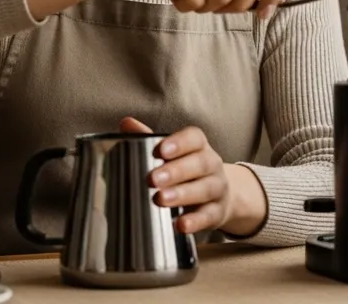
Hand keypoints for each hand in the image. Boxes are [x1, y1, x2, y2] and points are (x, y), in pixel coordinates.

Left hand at [120, 117, 265, 236]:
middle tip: (153, 179)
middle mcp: (212, 164)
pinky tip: (180, 224)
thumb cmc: (187, 169)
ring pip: (205, 189)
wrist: (221, 195)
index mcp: (199, 146)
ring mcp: (217, 188)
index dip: (179, 142)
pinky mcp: (218, 212)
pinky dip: (196, 221)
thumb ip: (149, 138)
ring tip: (160, 199)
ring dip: (183, 194)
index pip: (194, 138)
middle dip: (176, 171)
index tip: (160, 150)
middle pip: (200, 163)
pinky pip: (209, 216)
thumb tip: (126, 123)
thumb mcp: (172, 153)